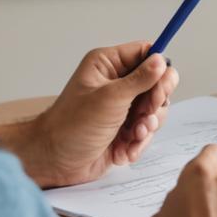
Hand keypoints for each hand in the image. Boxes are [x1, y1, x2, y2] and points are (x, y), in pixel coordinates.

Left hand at [7, 42, 177, 188]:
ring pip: (156, 108)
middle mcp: (118, 83)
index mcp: (109, 65)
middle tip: (146, 115)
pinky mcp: (125, 129)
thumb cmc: (72, 126)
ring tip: (134, 136)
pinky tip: (126, 150)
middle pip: (157, 82)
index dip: (158, 68)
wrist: (55, 162)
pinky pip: (147, 130)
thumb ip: (140, 79)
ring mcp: (123, 107)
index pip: (146, 54)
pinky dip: (140, 142)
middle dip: (155, 103)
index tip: (159, 87)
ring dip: (149, 125)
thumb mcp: (109, 98)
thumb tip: (161, 61)